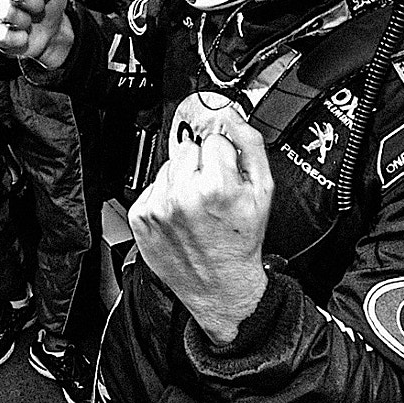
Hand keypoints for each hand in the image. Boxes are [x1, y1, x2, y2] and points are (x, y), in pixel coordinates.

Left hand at [128, 119, 272, 345]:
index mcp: (215, 186)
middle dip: (202, 165)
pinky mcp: (141, 216)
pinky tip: (180, 215)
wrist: (220, 285)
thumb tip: (234, 117)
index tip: (228, 178)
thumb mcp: (262, 192)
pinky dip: (165, 196)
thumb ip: (251, 146)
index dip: (225, 158)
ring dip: (182, 179)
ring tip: (196, 206)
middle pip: (189, 148)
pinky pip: (152, 186)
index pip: (214, 140)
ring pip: (168, 165)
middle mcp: (182, 195)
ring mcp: (158, 206)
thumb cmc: (241, 241)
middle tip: (212, 194)